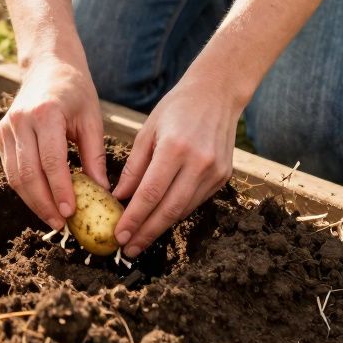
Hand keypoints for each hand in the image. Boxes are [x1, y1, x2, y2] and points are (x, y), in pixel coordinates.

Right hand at [0, 55, 108, 230]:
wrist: (48, 65)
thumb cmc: (75, 91)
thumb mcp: (92, 119)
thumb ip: (95, 156)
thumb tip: (102, 193)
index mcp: (45, 113)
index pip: (51, 161)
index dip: (60, 190)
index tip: (71, 212)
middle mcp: (20, 120)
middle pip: (28, 173)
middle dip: (44, 204)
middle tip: (61, 225)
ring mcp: (6, 127)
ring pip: (15, 176)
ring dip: (33, 202)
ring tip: (52, 219)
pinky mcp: (0, 134)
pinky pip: (10, 169)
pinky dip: (25, 189)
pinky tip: (41, 201)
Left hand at [113, 71, 242, 257]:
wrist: (217, 93)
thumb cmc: (176, 109)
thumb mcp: (147, 132)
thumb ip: (134, 167)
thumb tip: (118, 199)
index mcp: (175, 148)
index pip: (150, 193)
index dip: (134, 218)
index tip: (119, 235)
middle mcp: (198, 163)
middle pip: (169, 209)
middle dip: (146, 232)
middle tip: (128, 249)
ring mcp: (215, 172)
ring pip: (184, 210)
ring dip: (160, 227)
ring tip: (140, 240)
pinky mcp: (223, 177)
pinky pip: (195, 202)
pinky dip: (176, 212)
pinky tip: (160, 220)